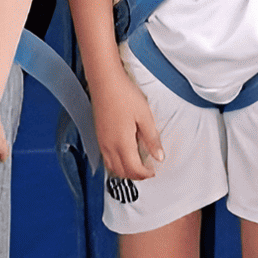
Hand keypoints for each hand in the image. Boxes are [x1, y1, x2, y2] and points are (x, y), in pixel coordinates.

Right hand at [89, 67, 164, 181]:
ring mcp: (102, 142)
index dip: (145, 174)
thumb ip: (152, 139)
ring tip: (137, 166)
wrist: (105, 81)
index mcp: (122, 143)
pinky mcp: (98, 136)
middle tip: (147, 171)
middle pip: (122, 172)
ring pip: (112, 167)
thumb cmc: (124, 95)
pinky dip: (115, 164)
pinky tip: (123, 156)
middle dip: (136, 175)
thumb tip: (159, 156)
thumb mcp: (145, 116)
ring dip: (125, 171)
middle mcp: (109, 146)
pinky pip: (106, 158)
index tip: (154, 170)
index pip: (134, 169)